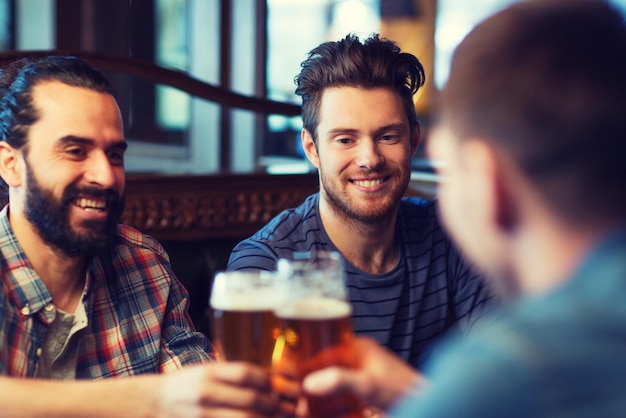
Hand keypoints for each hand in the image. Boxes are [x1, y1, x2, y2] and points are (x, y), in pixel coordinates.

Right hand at [158, 362, 291, 417]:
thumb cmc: (183, 385)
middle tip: (286, 408)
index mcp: (208, 372)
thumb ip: (231, 375)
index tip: (276, 386)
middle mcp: (206, 392)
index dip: (267, 380)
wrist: (151, 404)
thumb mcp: (204, 370)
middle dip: (272, 405)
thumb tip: (266, 380)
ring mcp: (203, 415)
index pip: (245, 373)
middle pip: (250, 399)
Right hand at [301, 337, 424, 414]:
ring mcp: (364, 376)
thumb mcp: (368, 385)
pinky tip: (321, 415)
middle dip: (311, 385)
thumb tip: (308, 383)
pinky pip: (343, 396)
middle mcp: (360, 358)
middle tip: (299, 402)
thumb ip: (340, 381)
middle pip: (326, 368)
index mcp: (359, 347)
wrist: (430, 406)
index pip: (323, 347)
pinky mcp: (368, 393)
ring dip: (319, 397)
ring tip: (305, 412)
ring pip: (333, 383)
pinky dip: (332, 405)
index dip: (306, 362)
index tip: (291, 377)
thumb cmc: (404, 392)